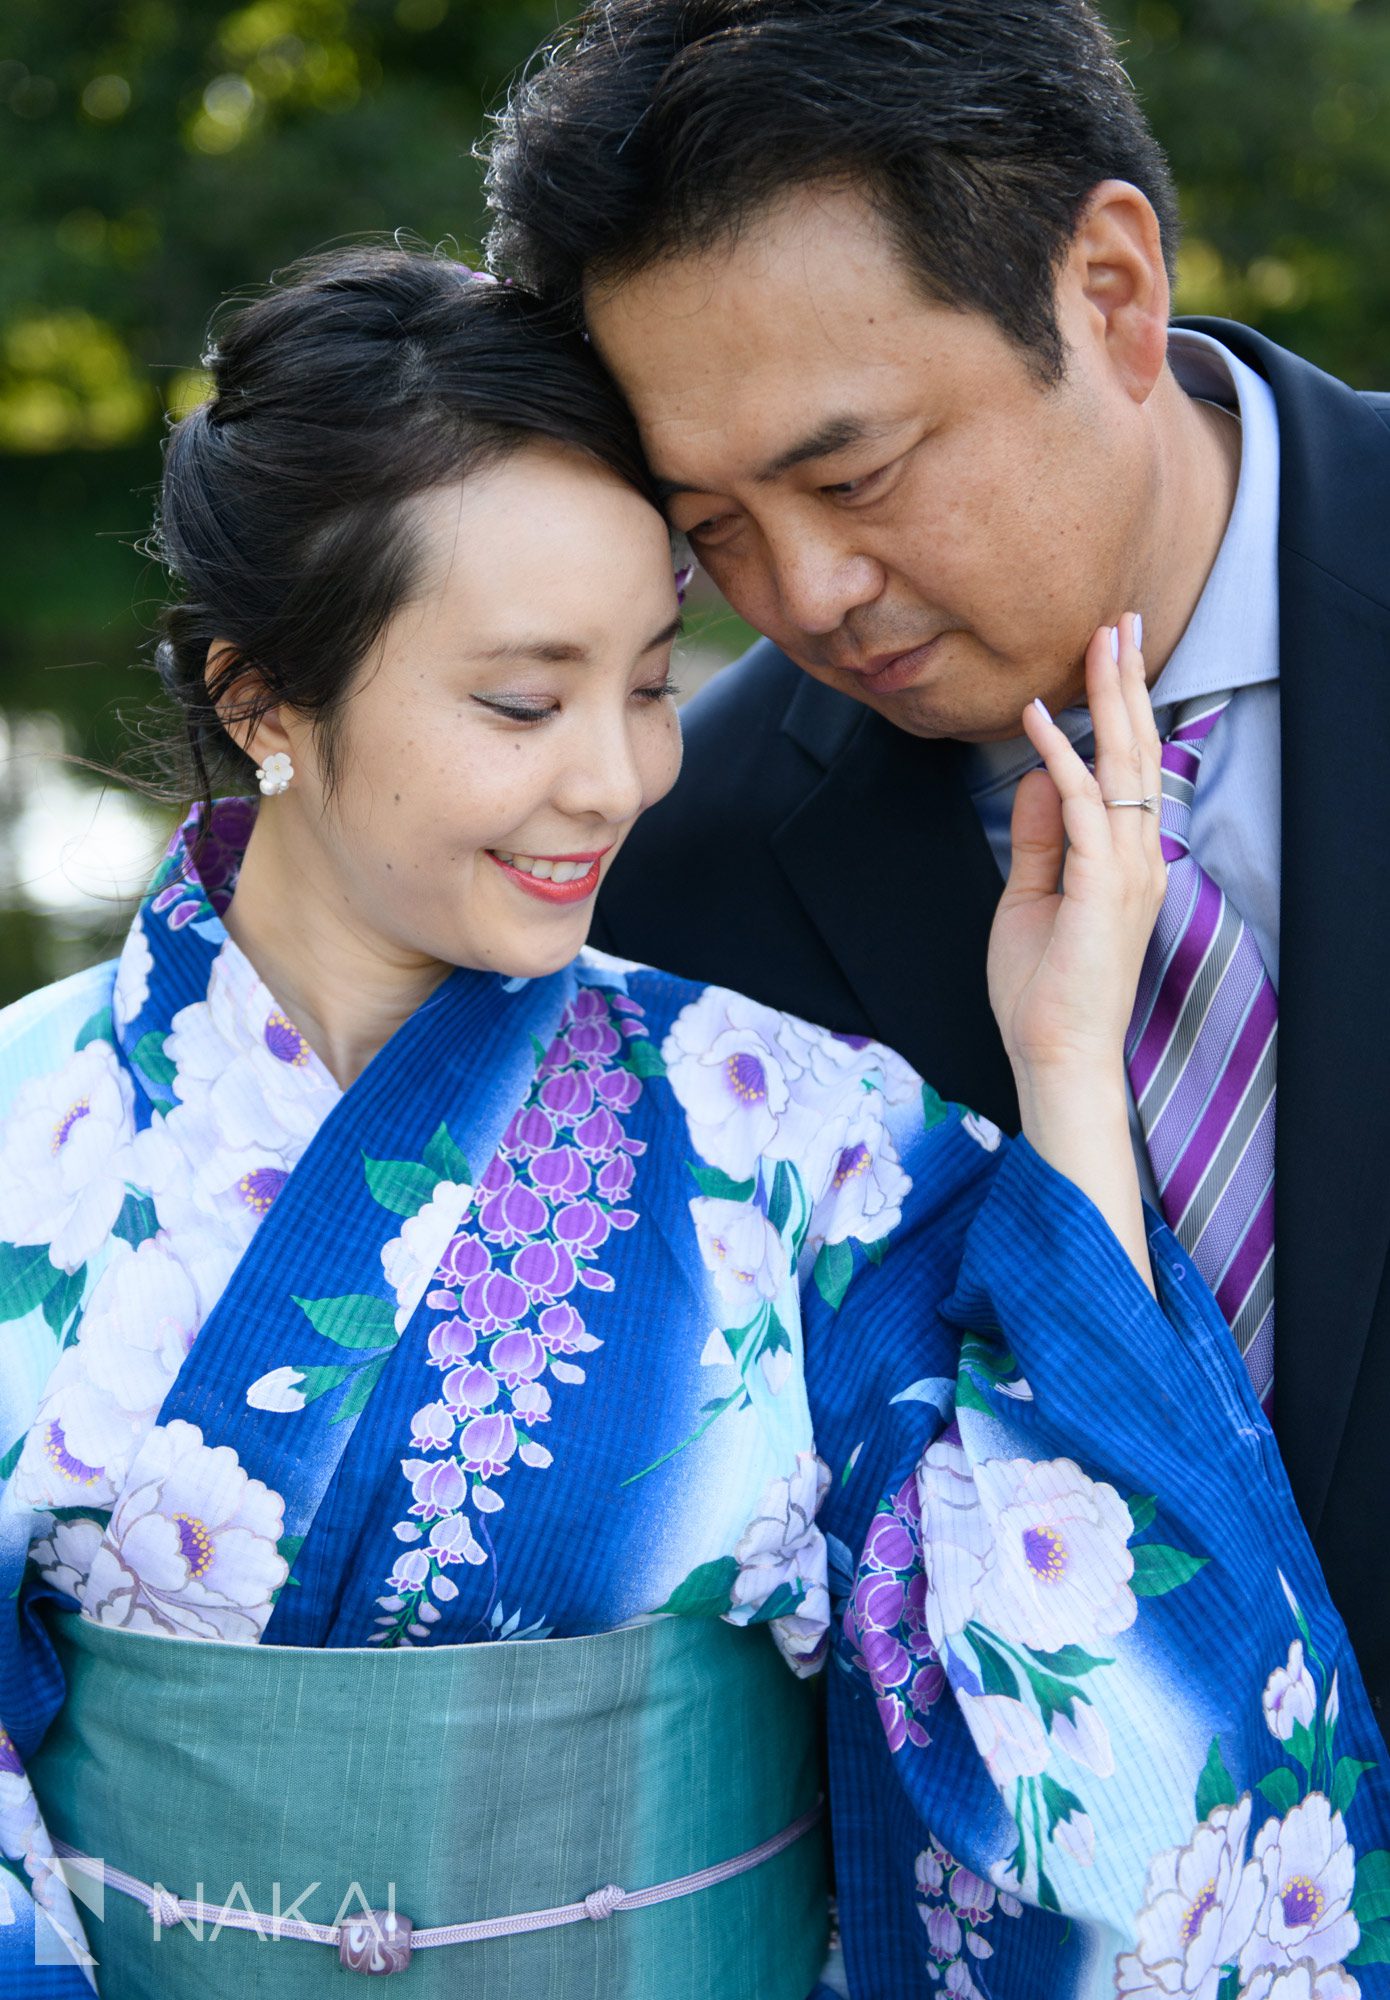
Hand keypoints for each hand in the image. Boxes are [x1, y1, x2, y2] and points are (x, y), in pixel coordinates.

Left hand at [986, 615, 1165, 1290]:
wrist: (1054, 1056)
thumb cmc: (1043, 991)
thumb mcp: (1031, 897)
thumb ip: (1039, 838)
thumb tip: (1037, 776)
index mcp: (1127, 861)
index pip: (1130, 770)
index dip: (1122, 709)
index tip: (1109, 655)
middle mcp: (1138, 858)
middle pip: (1138, 753)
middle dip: (1127, 684)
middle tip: (1120, 621)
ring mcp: (1127, 872)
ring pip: (1122, 767)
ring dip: (1107, 701)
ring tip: (1098, 643)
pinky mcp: (1100, 888)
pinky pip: (1083, 808)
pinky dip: (1062, 758)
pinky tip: (1040, 718)